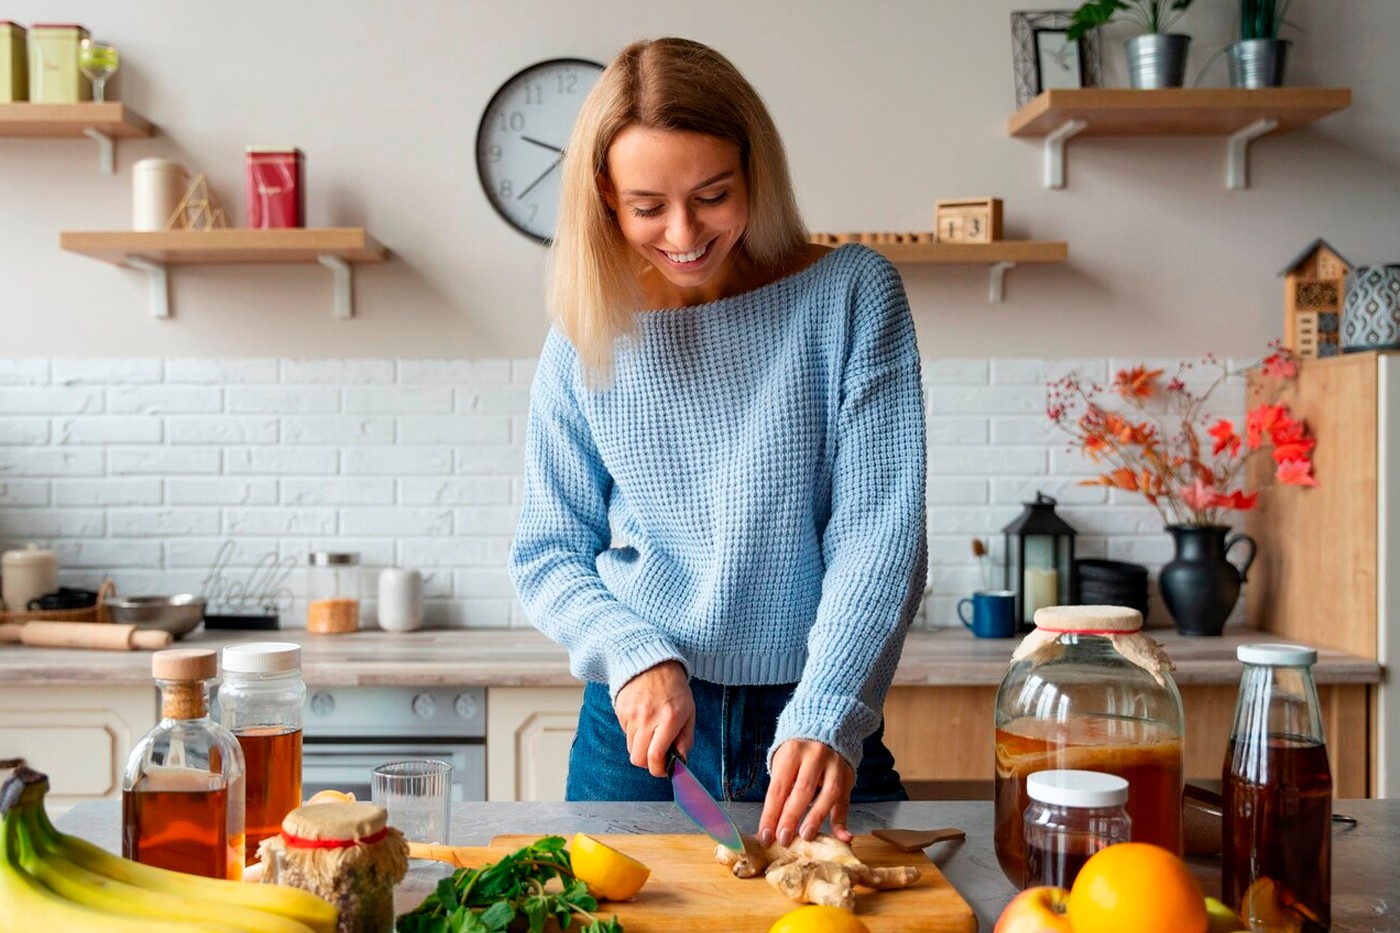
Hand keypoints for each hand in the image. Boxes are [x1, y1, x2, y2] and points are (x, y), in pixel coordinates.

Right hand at [613, 660, 693, 777]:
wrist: (652, 663)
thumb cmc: (675, 689)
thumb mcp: (689, 712)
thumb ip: (686, 739)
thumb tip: (680, 762)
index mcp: (669, 719)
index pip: (655, 756)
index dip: (658, 770)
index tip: (663, 769)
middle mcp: (648, 718)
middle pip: (638, 758)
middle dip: (647, 763)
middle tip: (656, 756)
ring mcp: (631, 714)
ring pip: (630, 748)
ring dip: (641, 747)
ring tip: (651, 731)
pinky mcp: (620, 710)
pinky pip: (624, 733)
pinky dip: (633, 733)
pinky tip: (643, 718)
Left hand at [758, 739, 854, 846]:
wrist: (823, 732)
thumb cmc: (797, 756)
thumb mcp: (784, 765)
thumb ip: (781, 793)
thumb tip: (770, 829)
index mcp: (793, 752)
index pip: (779, 788)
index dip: (771, 814)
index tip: (765, 837)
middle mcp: (815, 756)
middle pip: (802, 790)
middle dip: (791, 817)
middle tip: (783, 839)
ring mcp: (834, 765)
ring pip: (829, 793)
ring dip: (817, 817)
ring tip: (805, 836)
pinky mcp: (848, 777)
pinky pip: (845, 801)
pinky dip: (843, 821)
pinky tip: (843, 837)